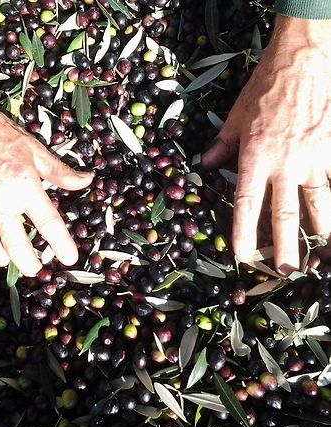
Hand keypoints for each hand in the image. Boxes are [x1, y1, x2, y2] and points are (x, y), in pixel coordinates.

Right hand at [0, 82, 92, 275]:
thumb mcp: (35, 149)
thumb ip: (60, 171)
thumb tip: (86, 181)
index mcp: (25, 185)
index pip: (48, 222)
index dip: (61, 244)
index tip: (70, 258)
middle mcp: (0, 199)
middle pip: (17, 245)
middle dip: (29, 264)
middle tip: (35, 269)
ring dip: (2, 259)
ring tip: (10, 259)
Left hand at [202, 16, 330, 274]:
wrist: (304, 60)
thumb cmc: (265, 89)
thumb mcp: (234, 118)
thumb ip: (219, 147)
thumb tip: (204, 167)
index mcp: (253, 157)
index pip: (245, 204)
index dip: (243, 233)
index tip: (243, 256)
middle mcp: (283, 163)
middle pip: (284, 214)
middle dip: (284, 246)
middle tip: (285, 272)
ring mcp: (312, 158)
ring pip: (318, 204)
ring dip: (319, 233)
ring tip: (319, 258)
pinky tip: (330, 224)